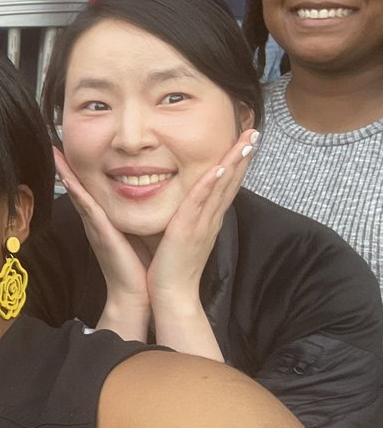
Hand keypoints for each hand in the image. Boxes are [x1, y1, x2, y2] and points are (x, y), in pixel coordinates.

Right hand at [53, 148, 151, 337]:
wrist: (136, 294)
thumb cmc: (138, 266)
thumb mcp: (135, 234)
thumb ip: (133, 218)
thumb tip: (142, 201)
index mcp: (103, 221)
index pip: (88, 190)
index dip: (77, 171)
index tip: (68, 153)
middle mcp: (95, 221)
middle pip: (77, 188)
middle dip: (65, 167)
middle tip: (54, 146)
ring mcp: (95, 227)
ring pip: (78, 194)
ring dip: (66, 174)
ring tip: (56, 155)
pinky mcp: (101, 233)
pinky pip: (88, 209)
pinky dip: (78, 193)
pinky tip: (70, 179)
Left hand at [146, 130, 256, 315]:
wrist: (172, 296)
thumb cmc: (171, 267)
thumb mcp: (180, 235)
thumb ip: (184, 217)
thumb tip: (183, 202)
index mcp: (208, 220)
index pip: (225, 186)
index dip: (236, 163)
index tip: (245, 141)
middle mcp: (210, 219)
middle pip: (231, 182)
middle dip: (242, 156)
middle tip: (254, 131)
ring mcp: (202, 224)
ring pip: (221, 188)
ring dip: (233, 163)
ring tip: (246, 141)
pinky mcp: (188, 230)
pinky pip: (201, 203)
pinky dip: (210, 185)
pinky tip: (219, 168)